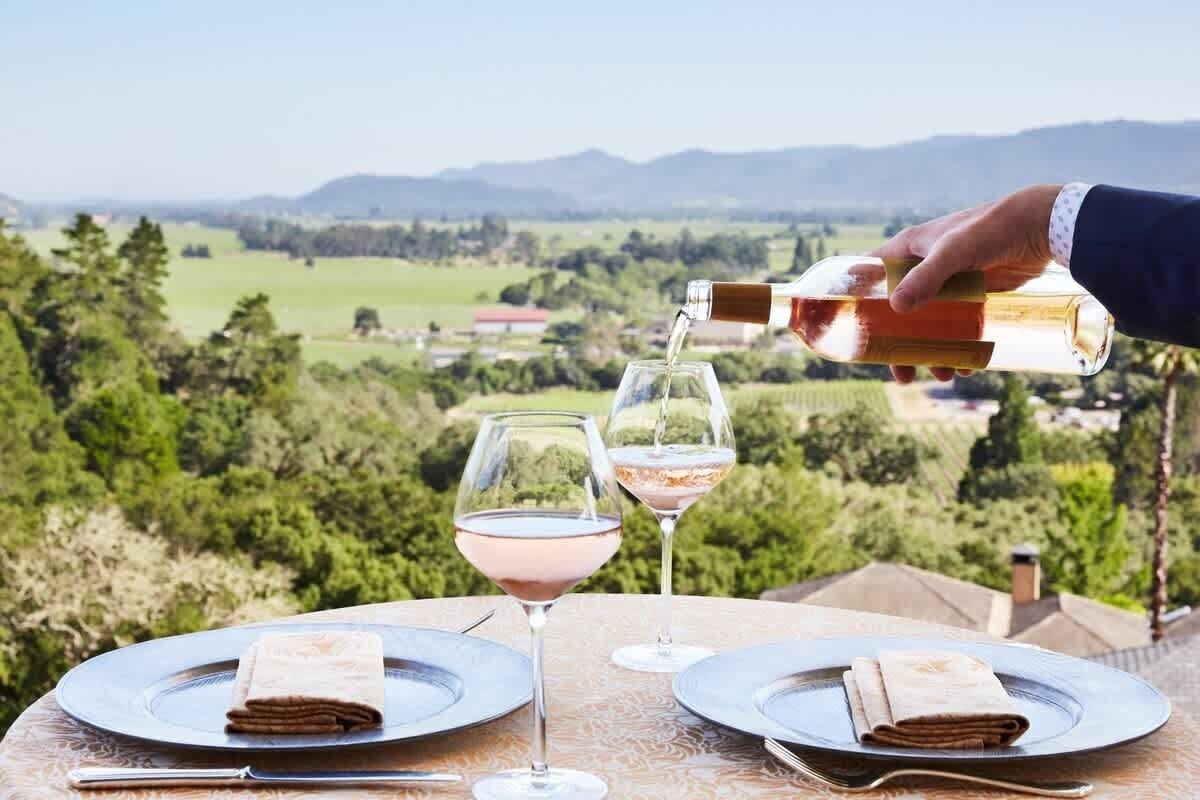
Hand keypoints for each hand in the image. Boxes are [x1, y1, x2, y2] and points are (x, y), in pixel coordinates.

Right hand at [871, 184, 1061, 382]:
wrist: (1041, 226)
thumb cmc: (990, 229)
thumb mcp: (952, 252)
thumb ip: (926, 277)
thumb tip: (896, 308)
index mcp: (909, 249)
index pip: (871, 274)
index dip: (858, 299)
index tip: (852, 328)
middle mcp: (924, 267)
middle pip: (898, 311)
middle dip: (898, 344)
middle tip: (902, 373)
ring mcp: (949, 283)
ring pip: (928, 324)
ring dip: (931, 351)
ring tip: (943, 374)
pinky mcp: (973, 294)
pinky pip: (956, 326)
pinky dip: (958, 346)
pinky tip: (966, 363)